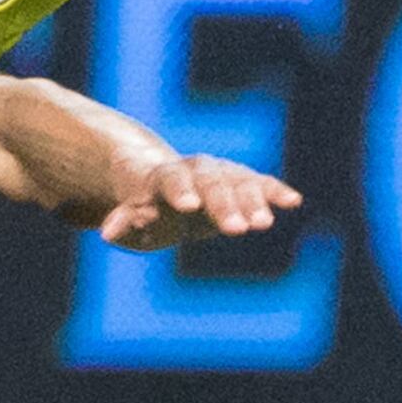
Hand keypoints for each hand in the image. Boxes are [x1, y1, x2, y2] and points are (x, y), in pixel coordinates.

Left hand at [98, 155, 300, 251]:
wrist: (166, 187)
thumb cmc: (145, 209)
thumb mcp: (131, 221)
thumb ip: (123, 223)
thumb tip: (107, 232)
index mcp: (164, 178)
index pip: (172, 179)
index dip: (180, 190)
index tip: (190, 206)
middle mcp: (196, 170)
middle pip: (211, 182)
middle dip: (224, 204)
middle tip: (239, 229)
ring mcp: (223, 175)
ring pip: (239, 182)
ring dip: (253, 202)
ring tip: (264, 225)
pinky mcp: (243, 183)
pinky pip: (261, 184)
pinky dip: (275, 191)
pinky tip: (293, 202)